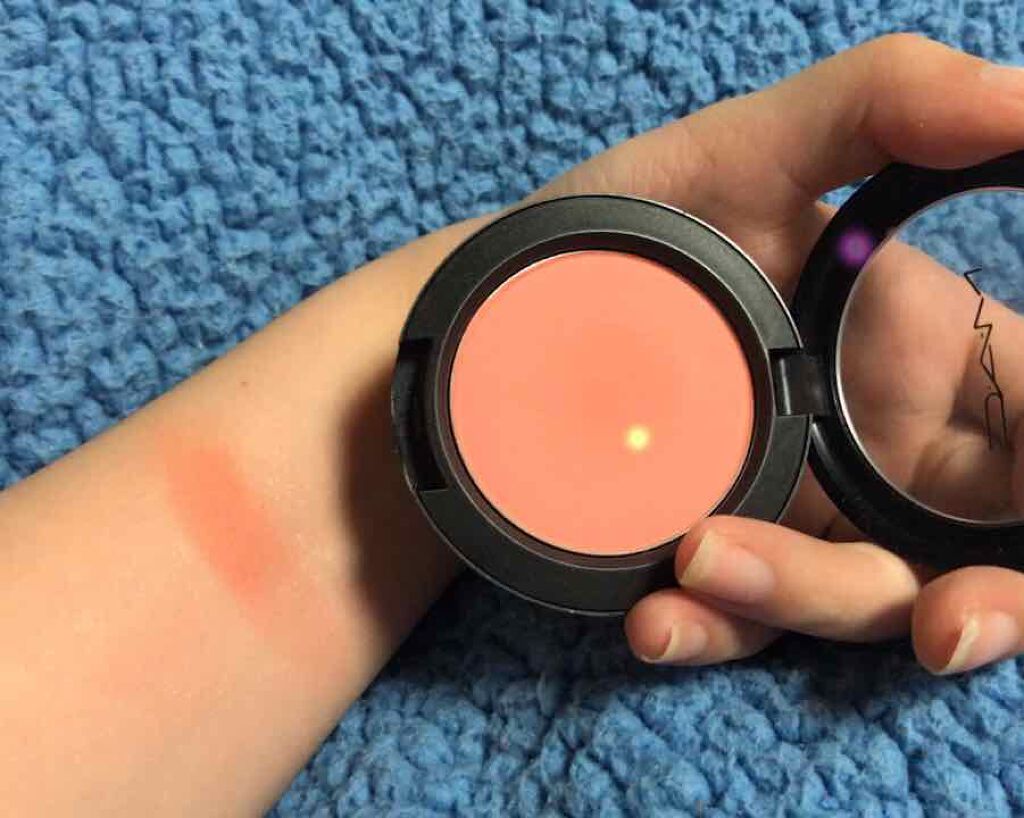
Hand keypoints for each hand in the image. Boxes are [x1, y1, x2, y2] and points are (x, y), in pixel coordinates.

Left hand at [535, 34, 1023, 672]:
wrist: (501, 314)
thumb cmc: (630, 228)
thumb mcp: (743, 154)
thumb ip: (879, 110)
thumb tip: (1019, 98)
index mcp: (920, 354)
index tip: (1023, 506)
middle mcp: (874, 451)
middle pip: (981, 551)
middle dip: (990, 602)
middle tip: (949, 621)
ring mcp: (795, 518)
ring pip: (856, 598)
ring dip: (800, 594)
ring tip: (701, 555)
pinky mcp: (711, 566)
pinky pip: (737, 623)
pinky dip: (708, 628)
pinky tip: (657, 615)